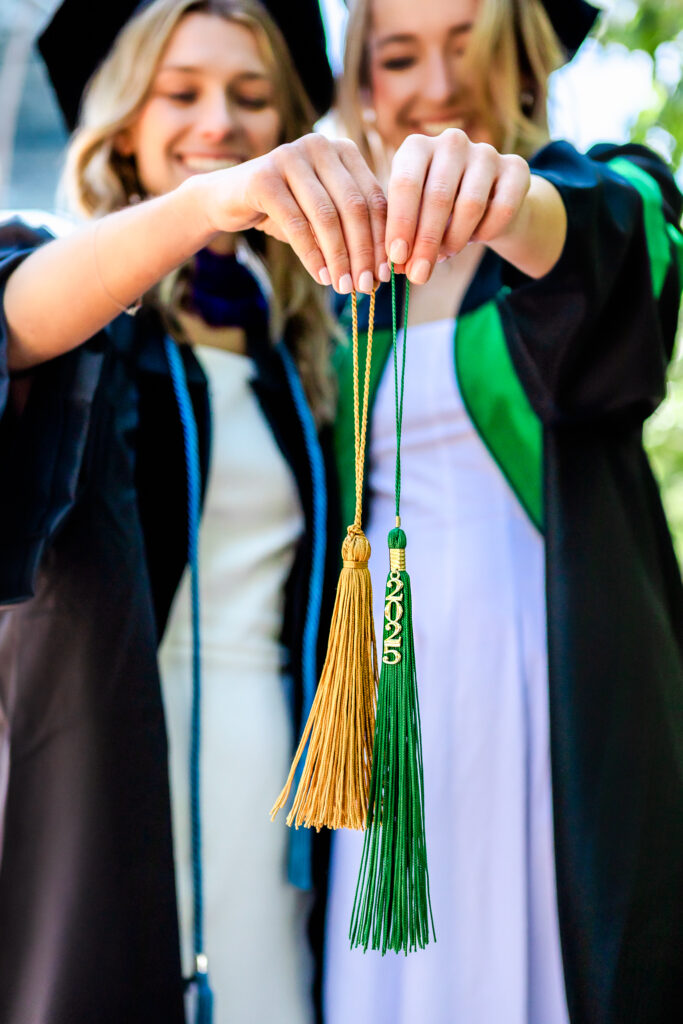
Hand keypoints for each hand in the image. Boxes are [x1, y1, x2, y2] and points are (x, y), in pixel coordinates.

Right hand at [197, 134, 389, 293]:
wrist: (230, 200)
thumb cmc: (286, 210)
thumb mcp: (324, 217)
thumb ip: (352, 233)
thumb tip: (382, 276)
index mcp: (344, 150)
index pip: (374, 199)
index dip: (382, 240)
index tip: (385, 276)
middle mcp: (320, 145)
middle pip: (354, 207)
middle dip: (362, 253)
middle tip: (365, 288)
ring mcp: (291, 156)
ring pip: (327, 216)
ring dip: (338, 258)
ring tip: (343, 287)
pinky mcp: (265, 176)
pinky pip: (297, 223)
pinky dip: (311, 255)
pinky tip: (320, 277)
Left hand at [385, 129, 530, 283]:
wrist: (487, 200)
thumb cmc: (437, 211)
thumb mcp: (414, 218)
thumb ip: (404, 237)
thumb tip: (399, 267)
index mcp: (417, 147)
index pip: (405, 183)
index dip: (401, 224)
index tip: (398, 258)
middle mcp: (451, 142)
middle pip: (438, 196)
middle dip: (426, 242)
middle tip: (420, 275)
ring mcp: (486, 152)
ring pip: (470, 205)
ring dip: (456, 239)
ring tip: (446, 254)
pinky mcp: (517, 168)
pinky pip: (502, 209)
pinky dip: (486, 233)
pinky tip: (476, 238)